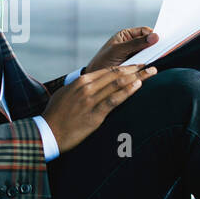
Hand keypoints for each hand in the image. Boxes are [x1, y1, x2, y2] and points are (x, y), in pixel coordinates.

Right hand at [41, 64, 158, 153]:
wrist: (48, 133)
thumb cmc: (55, 115)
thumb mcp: (65, 95)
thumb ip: (79, 88)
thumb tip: (90, 84)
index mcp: (80, 82)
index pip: (107, 70)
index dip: (125, 67)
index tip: (137, 65)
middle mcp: (86, 88)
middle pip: (116, 74)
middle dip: (135, 69)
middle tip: (150, 66)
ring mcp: (91, 101)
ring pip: (118, 84)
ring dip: (137, 76)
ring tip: (151, 72)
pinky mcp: (94, 115)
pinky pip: (114, 100)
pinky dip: (127, 91)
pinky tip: (138, 86)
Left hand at [83, 26, 157, 74]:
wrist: (96, 80)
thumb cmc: (102, 61)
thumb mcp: (119, 50)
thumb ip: (136, 43)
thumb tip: (155, 36)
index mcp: (126, 35)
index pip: (145, 31)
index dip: (154, 35)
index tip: (162, 40)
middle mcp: (131, 43)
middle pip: (149, 41)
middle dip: (157, 44)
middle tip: (168, 47)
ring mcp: (134, 54)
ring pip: (149, 52)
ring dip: (155, 55)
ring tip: (163, 56)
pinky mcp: (136, 65)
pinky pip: (147, 62)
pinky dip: (151, 63)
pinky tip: (156, 64)